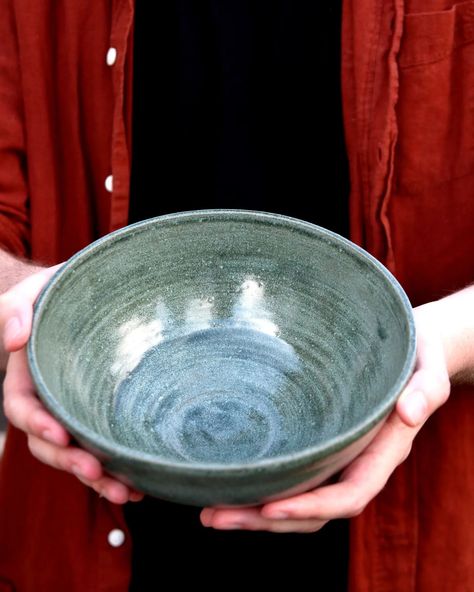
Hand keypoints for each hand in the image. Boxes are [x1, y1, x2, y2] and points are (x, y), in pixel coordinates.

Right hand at [1, 266, 143, 503]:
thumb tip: (15, 340)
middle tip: (97, 472)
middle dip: (70, 461)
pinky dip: (117, 469)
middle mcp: (49, 401)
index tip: (61, 434)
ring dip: (98, 477)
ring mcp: (74, 412)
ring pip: (77, 452)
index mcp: (27, 377)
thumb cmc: (55, 293)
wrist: (83, 297)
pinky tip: (141, 483)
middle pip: (50, 443)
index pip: (23, 409)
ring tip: (126, 490)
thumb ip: (17, 309)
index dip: (38, 425)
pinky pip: (103, 446)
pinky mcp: (98, 415)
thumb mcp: (32, 293)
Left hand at [200, 304, 450, 532]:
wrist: (410, 350)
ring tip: (210, 511)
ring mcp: (339, 457)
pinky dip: (263, 486)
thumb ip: (426, 389)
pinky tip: (232, 481)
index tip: (270, 506)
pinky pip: (294, 475)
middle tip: (213, 516)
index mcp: (384, 451)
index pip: (348, 494)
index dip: (311, 506)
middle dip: (265, 518)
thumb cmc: (416, 353)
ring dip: (255, 511)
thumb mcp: (429, 365)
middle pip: (313, 510)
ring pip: (299, 500)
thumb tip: (408, 413)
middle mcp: (359, 462)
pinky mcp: (322, 444)